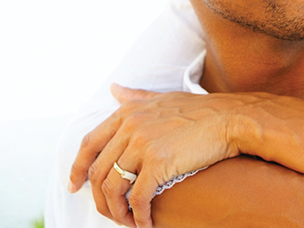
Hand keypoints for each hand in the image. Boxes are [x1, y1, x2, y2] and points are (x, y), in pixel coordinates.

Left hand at [68, 84, 258, 227]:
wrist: (230, 119)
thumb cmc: (200, 111)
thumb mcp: (160, 97)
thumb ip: (134, 96)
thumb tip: (113, 89)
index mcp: (126, 113)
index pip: (89, 144)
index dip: (77, 168)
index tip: (74, 186)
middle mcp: (129, 127)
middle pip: (99, 171)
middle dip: (98, 198)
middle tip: (108, 214)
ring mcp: (142, 145)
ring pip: (114, 187)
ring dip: (117, 211)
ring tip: (128, 222)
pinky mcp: (159, 163)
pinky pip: (138, 197)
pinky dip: (138, 216)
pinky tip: (144, 225)